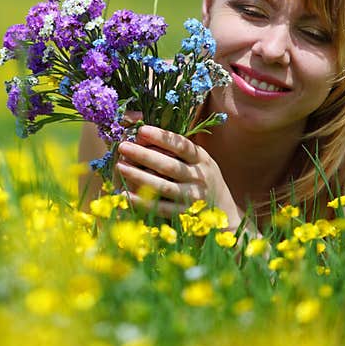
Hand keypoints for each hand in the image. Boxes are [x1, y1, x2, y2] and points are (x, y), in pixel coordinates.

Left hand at [114, 124, 239, 227]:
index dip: (162, 137)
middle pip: (169, 165)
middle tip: (123, 146)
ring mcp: (193, 197)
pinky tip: (125, 195)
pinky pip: (161, 207)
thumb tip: (141, 132)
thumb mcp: (198, 161)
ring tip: (120, 167)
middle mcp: (200, 177)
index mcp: (202, 159)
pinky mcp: (185, 215)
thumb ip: (176, 149)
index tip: (141, 130)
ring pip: (163, 186)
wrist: (225, 214)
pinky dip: (142, 201)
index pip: (182, 145)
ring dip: (139, 176)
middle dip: (144, 155)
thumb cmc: (202, 179)